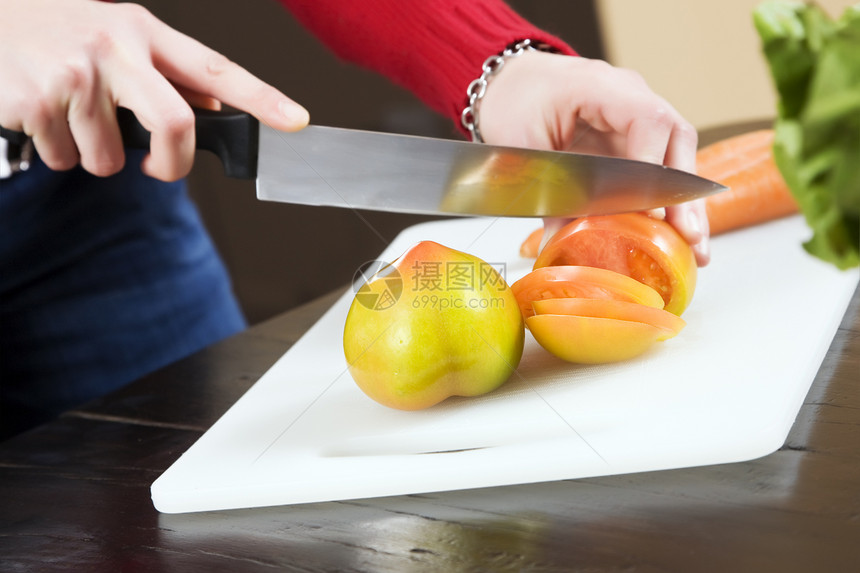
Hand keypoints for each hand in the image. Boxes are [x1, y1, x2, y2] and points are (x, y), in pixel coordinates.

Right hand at [0, 0, 308, 180]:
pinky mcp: (35, 102)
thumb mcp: (119, 35)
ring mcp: (74, 76)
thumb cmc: (60, 31)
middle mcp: (114, 49)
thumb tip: (213, 102)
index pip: (216, 68)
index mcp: (143, 33)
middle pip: (176, 126)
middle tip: (158, 167)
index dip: (261, 98)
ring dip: (96, 155)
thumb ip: (165, 71)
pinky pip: (66, 160)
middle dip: (172, 164)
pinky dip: (58, 152)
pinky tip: (44, 116)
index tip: (295, 120)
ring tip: (73, 117)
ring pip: (112, 160)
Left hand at [479, 51, 709, 265]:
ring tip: (696, 247)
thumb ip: (546, 192)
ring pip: (677, 157)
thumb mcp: (522, 147)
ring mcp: (637, 117)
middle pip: (676, 139)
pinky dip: (670, 201)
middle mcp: (630, 96)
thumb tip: (559, 243)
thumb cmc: (514, 103)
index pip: (648, 120)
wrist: (512, 83)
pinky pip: (661, 168)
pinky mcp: (634, 140)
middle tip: (689, 235)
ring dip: (686, 203)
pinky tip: (680, 235)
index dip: (654, 166)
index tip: (652, 209)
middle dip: (683, 193)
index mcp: (600, 86)